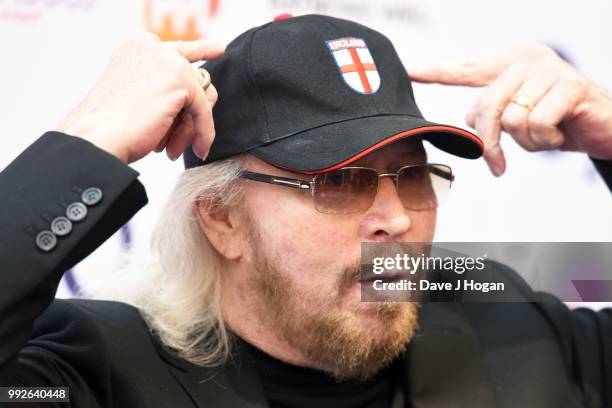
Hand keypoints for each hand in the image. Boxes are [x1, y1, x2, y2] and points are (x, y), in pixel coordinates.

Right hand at [55, 33, 224, 163]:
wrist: (97, 138)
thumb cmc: (111, 126)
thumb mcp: (138, 95)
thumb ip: (165, 85)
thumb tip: (208, 92)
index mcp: (137, 47)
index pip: (178, 50)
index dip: (201, 50)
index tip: (219, 49)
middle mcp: (153, 47)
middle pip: (194, 81)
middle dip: (187, 116)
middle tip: (172, 144)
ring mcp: (168, 62)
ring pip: (199, 99)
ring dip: (189, 129)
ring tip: (171, 148)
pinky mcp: (180, 83)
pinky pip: (204, 112)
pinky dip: (204, 133)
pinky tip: (200, 149)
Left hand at [408, 44, 611, 175]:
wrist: (605, 128)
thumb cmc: (557, 122)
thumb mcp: (517, 118)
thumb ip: (491, 111)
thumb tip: (466, 118)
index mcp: (509, 63)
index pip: (466, 69)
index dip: (436, 72)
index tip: (408, 71)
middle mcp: (526, 59)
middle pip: (485, 107)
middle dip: (490, 143)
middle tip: (497, 166)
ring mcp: (549, 69)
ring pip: (511, 118)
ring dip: (525, 142)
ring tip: (544, 136)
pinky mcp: (570, 85)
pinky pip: (536, 124)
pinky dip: (545, 141)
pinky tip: (560, 134)